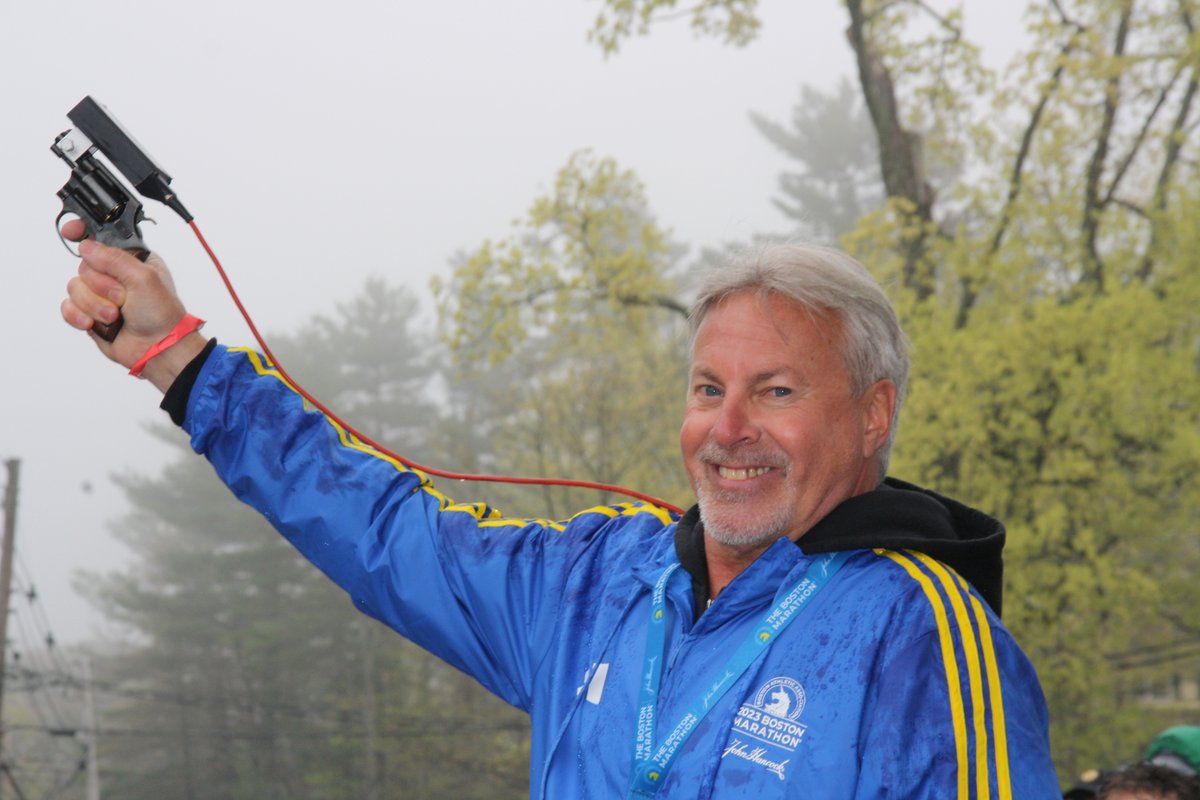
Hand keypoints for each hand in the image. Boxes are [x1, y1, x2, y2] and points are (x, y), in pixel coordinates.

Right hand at [60, 219, 204, 389]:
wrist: (158, 348)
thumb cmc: (162, 315)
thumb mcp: (144, 278)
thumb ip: (115, 259)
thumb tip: (87, 246)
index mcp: (132, 260)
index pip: (102, 238)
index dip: (84, 233)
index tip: (72, 232)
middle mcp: (115, 275)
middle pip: (84, 266)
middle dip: (102, 286)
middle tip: (123, 298)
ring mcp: (101, 295)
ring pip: (74, 287)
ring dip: (95, 305)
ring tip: (116, 316)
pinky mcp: (90, 313)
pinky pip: (68, 307)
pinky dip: (79, 316)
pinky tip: (94, 323)